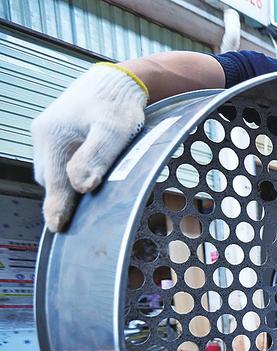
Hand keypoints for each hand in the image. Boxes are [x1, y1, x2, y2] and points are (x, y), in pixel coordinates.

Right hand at [31, 63, 148, 231]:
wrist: (116, 81)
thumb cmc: (117, 104)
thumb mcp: (113, 130)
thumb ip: (96, 157)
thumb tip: (81, 185)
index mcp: (53, 137)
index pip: (55, 182)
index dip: (58, 207)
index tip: (58, 227)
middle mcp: (44, 137)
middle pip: (52, 180)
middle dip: (64, 199)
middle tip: (81, 223)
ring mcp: (48, 136)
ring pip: (55, 172)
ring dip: (68, 187)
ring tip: (87, 202)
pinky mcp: (57, 136)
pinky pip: (59, 163)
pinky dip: (70, 174)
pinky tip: (87, 180)